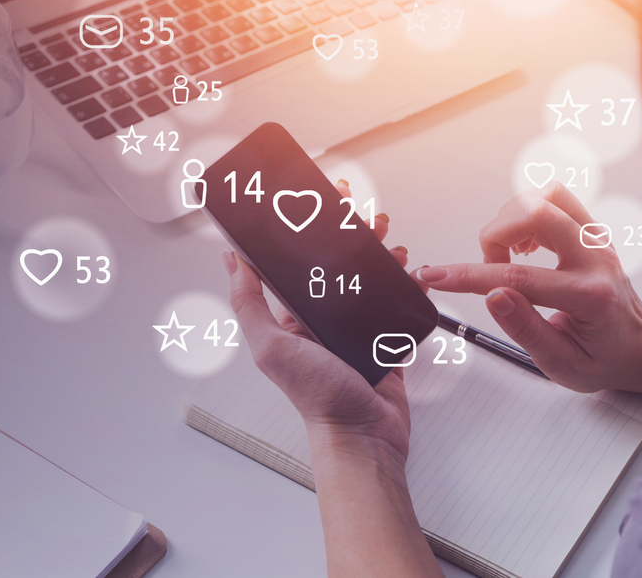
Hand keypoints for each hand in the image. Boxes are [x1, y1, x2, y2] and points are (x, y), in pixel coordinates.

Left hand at [225, 181, 414, 462]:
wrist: (364, 434)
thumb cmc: (318, 399)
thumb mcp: (271, 347)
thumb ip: (250, 305)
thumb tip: (232, 264)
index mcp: (293, 319)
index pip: (296, 264)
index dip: (305, 233)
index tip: (315, 206)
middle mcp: (322, 321)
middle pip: (337, 265)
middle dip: (350, 235)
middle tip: (362, 212)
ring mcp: (354, 329)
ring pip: (367, 279)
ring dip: (378, 253)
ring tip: (388, 235)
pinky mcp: (383, 340)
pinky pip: (394, 304)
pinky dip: (403, 284)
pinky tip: (409, 270)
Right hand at [414, 183, 641, 394]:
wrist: (639, 344)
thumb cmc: (603, 357)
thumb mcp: (562, 364)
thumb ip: (526, 329)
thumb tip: (493, 296)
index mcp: (591, 296)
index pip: (520, 278)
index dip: (469, 276)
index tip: (435, 276)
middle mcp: (596, 257)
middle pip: (537, 213)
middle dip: (495, 236)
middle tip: (490, 268)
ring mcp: (596, 238)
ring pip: (544, 197)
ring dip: (511, 221)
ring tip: (508, 256)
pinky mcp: (590, 228)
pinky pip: (554, 199)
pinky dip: (526, 214)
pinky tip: (523, 247)